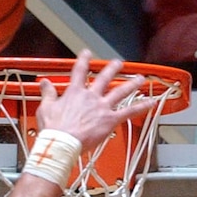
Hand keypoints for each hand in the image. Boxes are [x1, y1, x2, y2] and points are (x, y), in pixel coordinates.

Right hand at [36, 49, 157, 152]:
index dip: (83, 60)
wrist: (62, 143)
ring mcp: (102, 107)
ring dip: (131, 84)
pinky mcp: (110, 120)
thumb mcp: (46, 108)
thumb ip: (48, 94)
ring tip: (139, 78)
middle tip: (118, 63)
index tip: (87, 53)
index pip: (79, 71)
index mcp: (74, 92)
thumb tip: (45, 83)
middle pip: (104, 78)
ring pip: (120, 91)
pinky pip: (129, 111)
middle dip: (112, 69)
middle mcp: (90, 96)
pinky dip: (141, 107)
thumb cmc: (53, 130)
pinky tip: (151, 102)